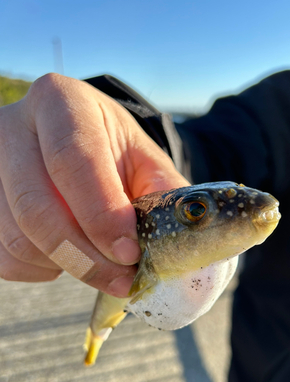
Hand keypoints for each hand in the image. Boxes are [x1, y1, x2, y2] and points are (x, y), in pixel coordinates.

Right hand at [0, 74, 188, 295]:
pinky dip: (42, 268)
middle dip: (85, 256)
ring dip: (66, 264)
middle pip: (36, 206)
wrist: (81, 148)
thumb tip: (180, 240)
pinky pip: (4, 256)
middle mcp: (13, 127)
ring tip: (100, 260)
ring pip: (18, 238)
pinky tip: (68, 254)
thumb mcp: (146, 161)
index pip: (73, 159)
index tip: (129, 253)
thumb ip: (164, 194)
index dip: (102, 214)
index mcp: (60, 102)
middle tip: (122, 278)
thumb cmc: (116, 154)